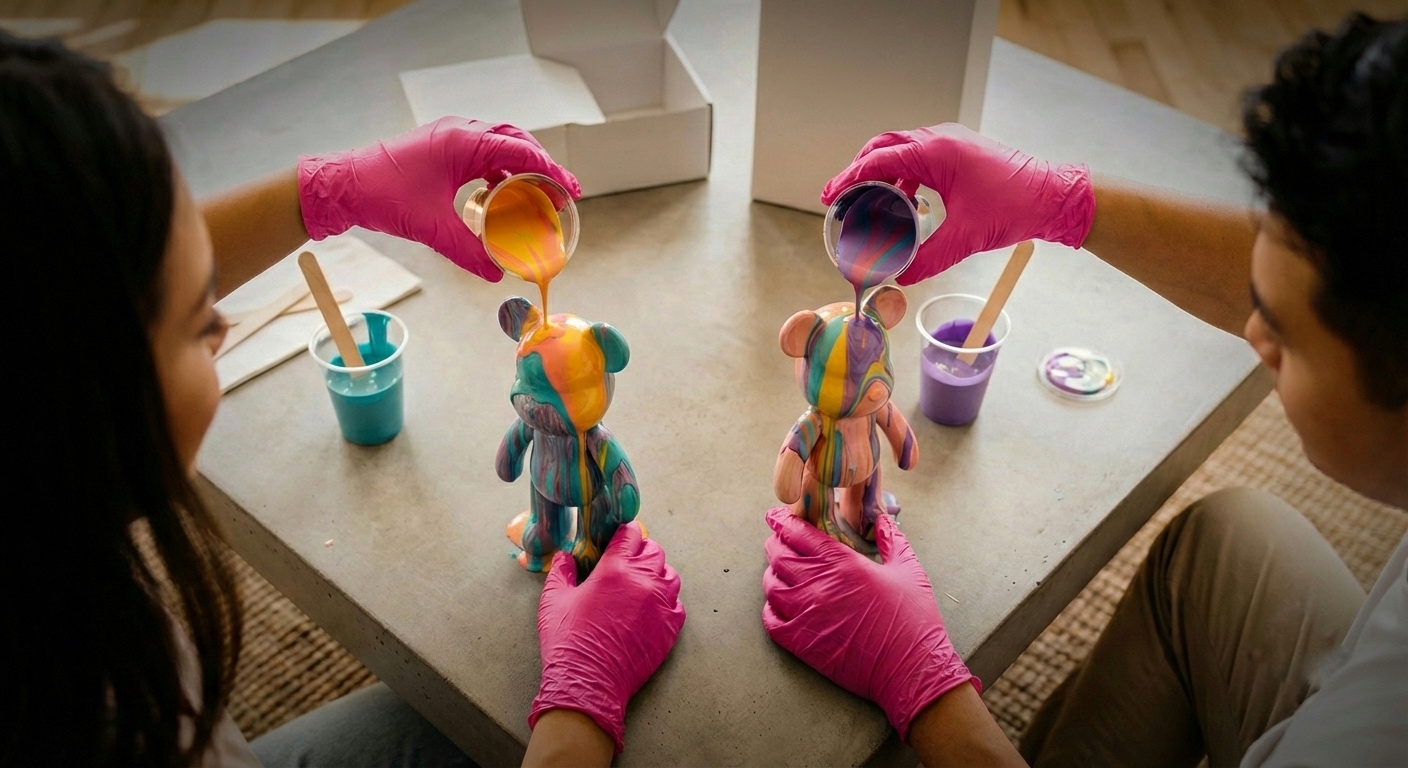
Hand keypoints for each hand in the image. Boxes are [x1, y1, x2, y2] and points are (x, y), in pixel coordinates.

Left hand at [297, 116, 579, 280]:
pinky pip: (481, 153)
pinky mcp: (440, 148)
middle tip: (562, 192)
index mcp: (462, 142)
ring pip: (499, 144)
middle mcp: (459, 132)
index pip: (521, 150)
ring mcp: (449, 137)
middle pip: (516, 141)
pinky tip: (505, 191)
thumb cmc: (382, 196)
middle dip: (542, 165)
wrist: (341, 186)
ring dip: (522, 165)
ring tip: (540, 191)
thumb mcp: (430, 227)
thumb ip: (467, 251)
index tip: (569, 191)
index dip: (550, 171)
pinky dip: (500, 169)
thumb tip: (496, 275)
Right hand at [529, 523, 684, 754]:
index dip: (624, 534)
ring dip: (657, 574)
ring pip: (670, 575)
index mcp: (615, 569)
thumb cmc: (568, 641)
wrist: (588, 683)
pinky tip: (651, 609)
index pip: (630, 535)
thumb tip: (565, 557)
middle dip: (641, 551)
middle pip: (654, 551)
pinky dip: (666, 602)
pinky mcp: (670, 628)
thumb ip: (561, 572)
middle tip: (627, 562)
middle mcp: (643, 581)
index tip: (619, 539)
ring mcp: (661, 605)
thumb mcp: (554, 600)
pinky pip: (677, 604)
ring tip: (641, 584)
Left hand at [761, 506, 977, 739]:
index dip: (784, 522)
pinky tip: (779, 606)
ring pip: (771, 586)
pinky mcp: (802, 643)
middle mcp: (818, 584)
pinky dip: (770, 610)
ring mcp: (806, 614)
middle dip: (776, 544)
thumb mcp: (908, 570)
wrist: (910, 668)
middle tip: (777, 541)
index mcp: (842, 562)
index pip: (799, 533)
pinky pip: (771, 620)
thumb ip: (892, 540)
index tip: (776, 517)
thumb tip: (882, 520)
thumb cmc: (912, 618)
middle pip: (779, 555)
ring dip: (772, 575)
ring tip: (779, 573)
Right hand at [821, 123, 1093, 284]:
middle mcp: (941, 140)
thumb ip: (928, 258)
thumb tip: (900, 277)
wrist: (1055, 196)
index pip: (880, 159)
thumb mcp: (967, 238)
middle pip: (884, 146)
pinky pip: (920, 158)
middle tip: (838, 195)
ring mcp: (951, 144)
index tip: (830, 195)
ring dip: (880, 172)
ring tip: (864, 199)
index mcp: (937, 152)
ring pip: (902, 149)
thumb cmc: (1016, 207)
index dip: (850, 177)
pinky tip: (900, 200)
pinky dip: (902, 175)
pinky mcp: (960, 154)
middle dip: (858, 169)